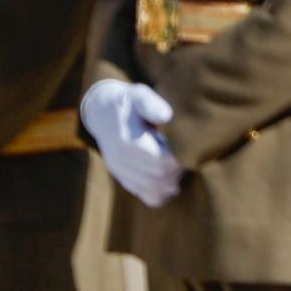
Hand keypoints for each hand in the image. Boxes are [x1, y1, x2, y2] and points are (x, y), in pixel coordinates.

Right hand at [81, 80, 183, 206]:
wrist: (102, 113)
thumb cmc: (128, 102)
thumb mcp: (138, 94)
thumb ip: (151, 104)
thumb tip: (166, 116)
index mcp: (125, 141)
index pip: (158, 160)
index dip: (177, 158)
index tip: (188, 147)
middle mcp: (120, 160)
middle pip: (156, 177)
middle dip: (177, 170)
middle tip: (188, 157)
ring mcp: (120, 171)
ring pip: (151, 190)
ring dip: (171, 182)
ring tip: (180, 167)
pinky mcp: (123, 178)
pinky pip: (145, 195)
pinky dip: (161, 192)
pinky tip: (171, 179)